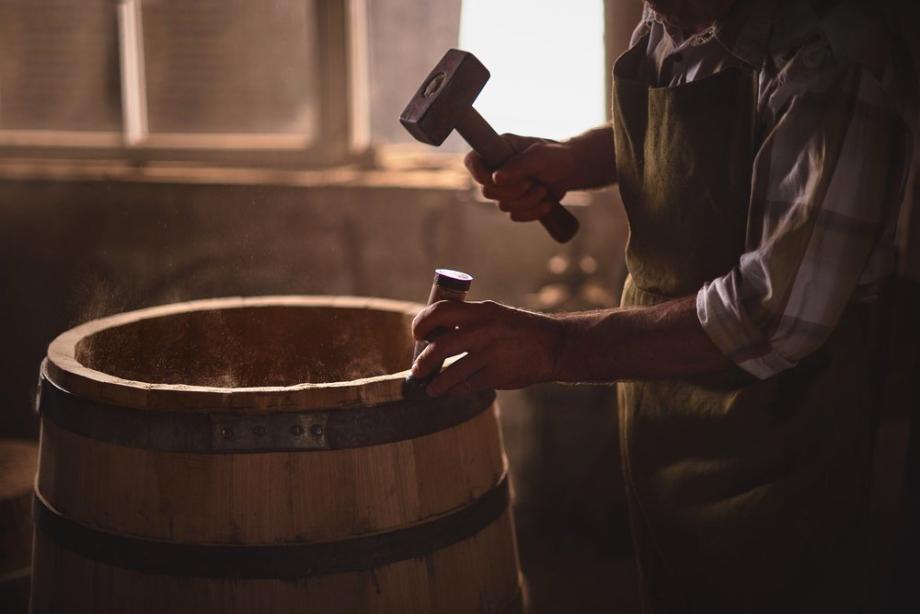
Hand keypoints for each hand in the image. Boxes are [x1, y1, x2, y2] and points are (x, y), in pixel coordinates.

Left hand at [410, 300, 563, 395]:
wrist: (555, 345)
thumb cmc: (519, 330)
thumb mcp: (495, 315)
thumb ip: (469, 322)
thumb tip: (436, 336)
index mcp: (481, 311)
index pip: (440, 311)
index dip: (422, 323)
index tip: (417, 334)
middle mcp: (483, 330)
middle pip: (439, 346)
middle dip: (422, 361)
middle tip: (417, 369)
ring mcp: (490, 354)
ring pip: (450, 372)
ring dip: (435, 383)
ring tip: (430, 388)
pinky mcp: (497, 375)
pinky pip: (466, 385)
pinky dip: (453, 389)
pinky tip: (449, 391)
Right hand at [464, 134, 577, 222]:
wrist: (572, 171)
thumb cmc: (556, 157)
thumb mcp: (540, 155)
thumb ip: (519, 165)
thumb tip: (495, 178)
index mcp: (498, 151)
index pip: (472, 162)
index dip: (479, 174)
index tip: (496, 178)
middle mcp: (497, 170)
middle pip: (487, 191)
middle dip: (513, 191)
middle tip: (531, 182)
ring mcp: (505, 189)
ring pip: (503, 206)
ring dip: (527, 200)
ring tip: (543, 189)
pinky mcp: (515, 204)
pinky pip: (515, 216)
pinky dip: (532, 212)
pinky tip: (545, 203)